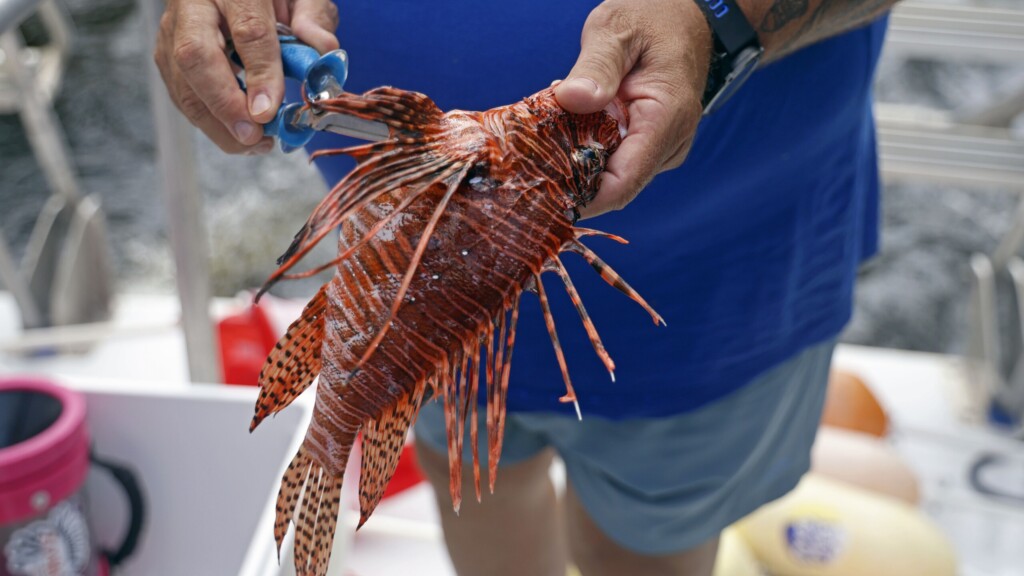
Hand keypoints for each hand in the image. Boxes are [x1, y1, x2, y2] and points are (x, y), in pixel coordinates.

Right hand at [154, 0, 338, 153]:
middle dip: (225, 105)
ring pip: (182, 81)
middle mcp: (194, 4)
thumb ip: (314, 20)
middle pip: (195, 56)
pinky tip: (239, 134)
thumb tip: (323, 58)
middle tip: (253, 135)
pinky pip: (181, 93)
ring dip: (217, 123)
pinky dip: (209, 121)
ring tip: (254, 143)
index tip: (269, 112)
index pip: (248, 31)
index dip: (260, 75)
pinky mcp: (167, 52)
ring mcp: (173, 28)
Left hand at [555, 0, 712, 217]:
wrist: (684, 16)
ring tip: (544, 138)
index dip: (584, 199)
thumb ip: (596, 66)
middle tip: (526, 165)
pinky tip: (564, 128)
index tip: (542, 197)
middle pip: (613, 184)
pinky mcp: (647, 144)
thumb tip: (571, 99)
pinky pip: (612, 158)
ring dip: (575, 163)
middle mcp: (670, 142)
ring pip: (611, 175)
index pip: (624, 182)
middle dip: (571, 180)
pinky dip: (585, 150)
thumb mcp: (617, 29)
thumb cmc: (653, 16)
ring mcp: (661, 147)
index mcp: (667, 118)